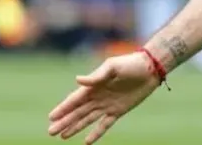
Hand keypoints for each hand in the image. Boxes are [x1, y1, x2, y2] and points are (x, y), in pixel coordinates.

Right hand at [47, 52, 161, 143]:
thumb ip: (96, 76)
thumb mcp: (112, 67)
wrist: (151, 69)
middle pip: (78, 112)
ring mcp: (107, 105)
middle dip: (64, 121)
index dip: (63, 108)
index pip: (75, 99)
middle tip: (51, 132)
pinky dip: (96, 133)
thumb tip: (77, 80)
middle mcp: (98, 96)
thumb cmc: (131, 64)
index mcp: (94, 85)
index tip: (51, 117)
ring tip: (62, 136)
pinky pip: (104, 124)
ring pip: (87, 119)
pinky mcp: (118, 111)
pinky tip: (86, 141)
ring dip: (75, 127)